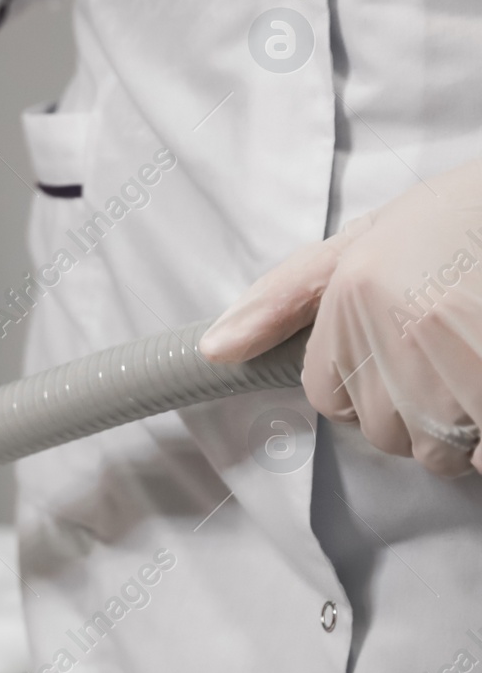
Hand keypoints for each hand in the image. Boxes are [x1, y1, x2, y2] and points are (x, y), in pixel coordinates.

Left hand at [201, 159, 481, 475]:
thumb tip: (216, 348)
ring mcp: (454, 372)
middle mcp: (396, 336)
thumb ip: (286, 298)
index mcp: (354, 297)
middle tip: (447, 352)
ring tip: (475, 362)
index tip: (397, 352)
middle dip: (413, 408)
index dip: (363, 383)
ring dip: (459, 426)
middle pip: (382, 431)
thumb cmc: (460, 221)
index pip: (327, 397)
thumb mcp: (366, 241)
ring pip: (437, 451)